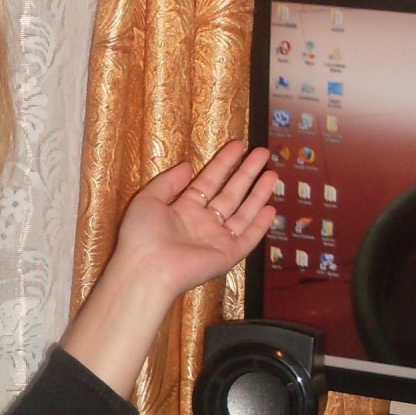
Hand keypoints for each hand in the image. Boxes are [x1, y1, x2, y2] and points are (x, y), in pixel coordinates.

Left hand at [110, 141, 277, 308]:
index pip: (208, 181)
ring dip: (258, 194)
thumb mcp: (148, 199)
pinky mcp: (227, 255)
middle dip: (247, 173)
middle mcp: (202, 223)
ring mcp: (216, 240)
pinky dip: (260, 225)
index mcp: (183, 210)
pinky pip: (248, 238)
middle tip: (263, 153)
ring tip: (273, 173)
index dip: (224, 163)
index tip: (239, 145)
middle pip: (230, 194)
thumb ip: (168, 181)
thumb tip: (188, 166)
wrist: (148, 269)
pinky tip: (271, 209)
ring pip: (243, 213)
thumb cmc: (143, 234)